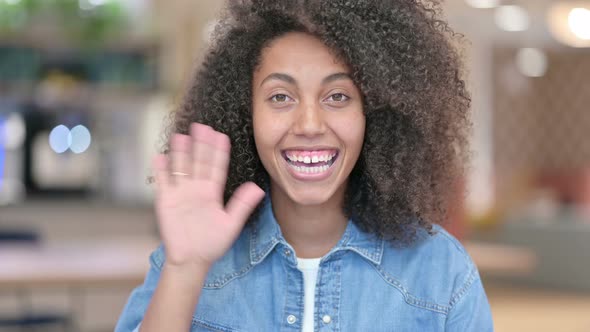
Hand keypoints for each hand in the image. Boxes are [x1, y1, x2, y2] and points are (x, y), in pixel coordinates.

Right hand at [152, 123, 264, 268]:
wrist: (191, 260)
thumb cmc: (212, 244)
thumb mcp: (231, 224)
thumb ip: (242, 205)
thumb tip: (258, 188)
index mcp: (212, 192)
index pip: (216, 167)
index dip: (218, 152)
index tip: (221, 136)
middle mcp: (196, 189)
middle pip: (198, 162)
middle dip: (200, 144)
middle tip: (202, 126)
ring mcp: (180, 193)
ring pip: (181, 167)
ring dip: (181, 152)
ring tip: (182, 135)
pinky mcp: (166, 201)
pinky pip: (163, 182)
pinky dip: (161, 170)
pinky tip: (161, 156)